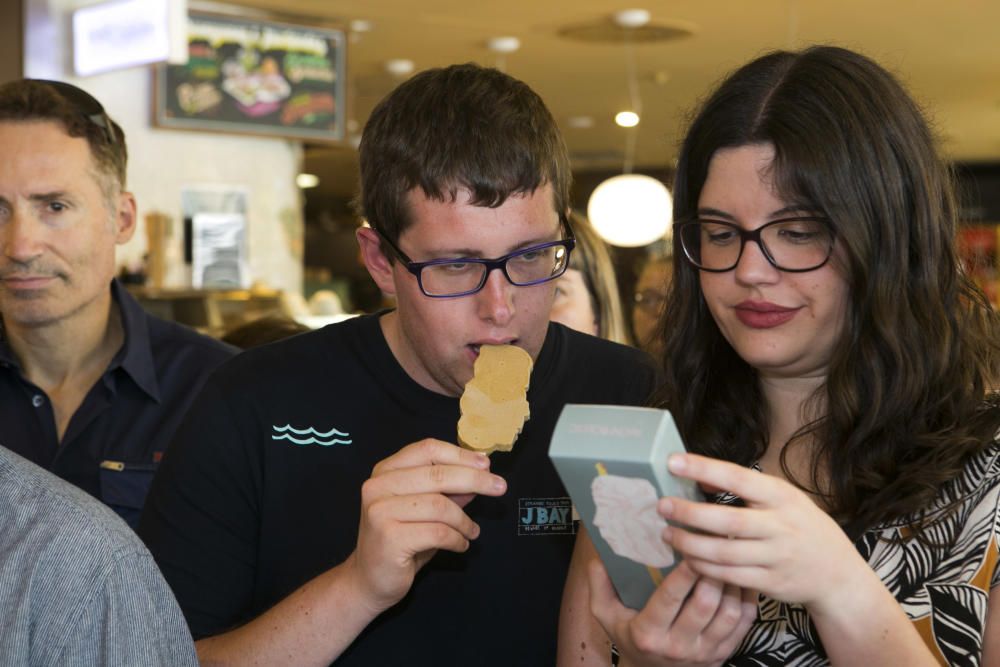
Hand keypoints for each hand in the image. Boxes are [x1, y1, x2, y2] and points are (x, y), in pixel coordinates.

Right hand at [347, 439, 506, 612]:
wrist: (368, 580)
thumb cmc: (399, 540)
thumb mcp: (423, 509)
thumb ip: (446, 490)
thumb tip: (479, 474)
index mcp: (385, 471)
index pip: (427, 450)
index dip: (461, 455)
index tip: (486, 464)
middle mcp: (378, 486)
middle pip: (438, 475)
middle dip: (475, 480)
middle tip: (500, 488)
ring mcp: (380, 511)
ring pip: (441, 506)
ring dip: (464, 520)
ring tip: (471, 531)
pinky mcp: (389, 537)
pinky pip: (438, 532)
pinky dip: (457, 539)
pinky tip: (460, 544)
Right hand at [588, 559, 755, 666]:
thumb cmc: (630, 637)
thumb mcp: (606, 616)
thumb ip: (600, 586)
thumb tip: (598, 556)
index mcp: (649, 633)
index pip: (670, 598)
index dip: (684, 573)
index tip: (691, 548)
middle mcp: (679, 646)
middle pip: (705, 604)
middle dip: (713, 572)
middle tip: (717, 545)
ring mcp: (705, 653)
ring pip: (730, 614)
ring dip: (733, 583)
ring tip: (732, 556)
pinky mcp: (723, 655)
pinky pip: (744, 625)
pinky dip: (747, 600)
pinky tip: (743, 579)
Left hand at [660, 453, 868, 615]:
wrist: (837, 573)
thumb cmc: (802, 527)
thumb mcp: (784, 498)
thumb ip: (746, 488)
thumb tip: (701, 476)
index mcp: (782, 497)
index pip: (738, 478)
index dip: (704, 468)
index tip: (673, 461)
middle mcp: (781, 526)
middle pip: (727, 521)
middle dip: (689, 513)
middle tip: (662, 506)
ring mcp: (777, 557)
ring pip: (724, 553)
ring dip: (690, 544)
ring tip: (667, 534)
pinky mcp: (771, 583)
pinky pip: (729, 576)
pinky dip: (704, 568)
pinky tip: (688, 558)